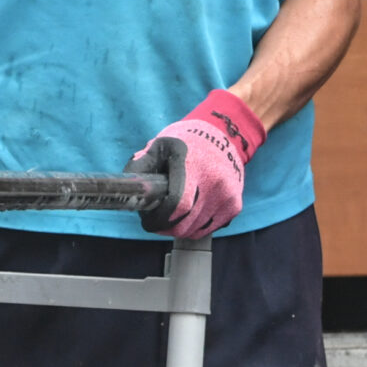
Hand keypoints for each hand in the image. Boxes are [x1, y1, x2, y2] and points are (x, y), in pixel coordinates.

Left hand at [128, 89, 266, 239]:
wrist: (224, 135)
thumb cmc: (186, 142)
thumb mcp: (159, 146)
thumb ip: (140, 167)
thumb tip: (131, 192)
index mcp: (192, 164)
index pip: (178, 206)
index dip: (160, 220)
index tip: (149, 222)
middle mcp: (214, 180)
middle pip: (185, 223)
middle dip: (166, 226)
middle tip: (159, 218)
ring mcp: (227, 194)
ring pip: (196, 231)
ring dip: (181, 228)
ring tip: (175, 213)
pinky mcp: (235, 205)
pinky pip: (209, 229)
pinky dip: (196, 226)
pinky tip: (193, 211)